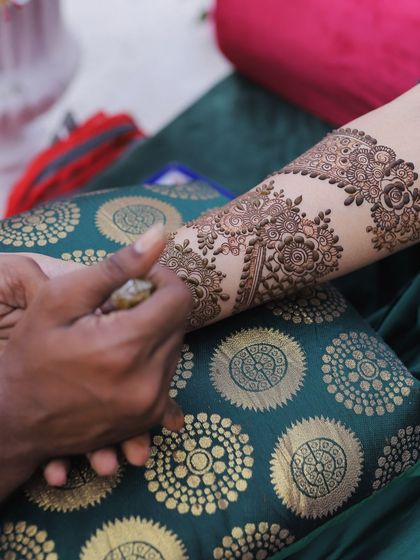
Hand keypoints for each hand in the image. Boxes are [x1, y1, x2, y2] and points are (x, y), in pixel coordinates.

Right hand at [0, 225, 191, 499]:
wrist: (15, 422)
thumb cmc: (30, 356)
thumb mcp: (60, 299)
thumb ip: (116, 266)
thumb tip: (160, 234)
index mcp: (126, 346)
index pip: (179, 298)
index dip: (161, 279)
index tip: (137, 281)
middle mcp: (149, 380)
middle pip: (179, 322)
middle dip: (154, 307)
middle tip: (116, 311)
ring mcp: (152, 404)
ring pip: (175, 347)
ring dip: (153, 333)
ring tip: (113, 338)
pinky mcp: (150, 417)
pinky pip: (168, 374)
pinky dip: (151, 360)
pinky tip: (119, 362)